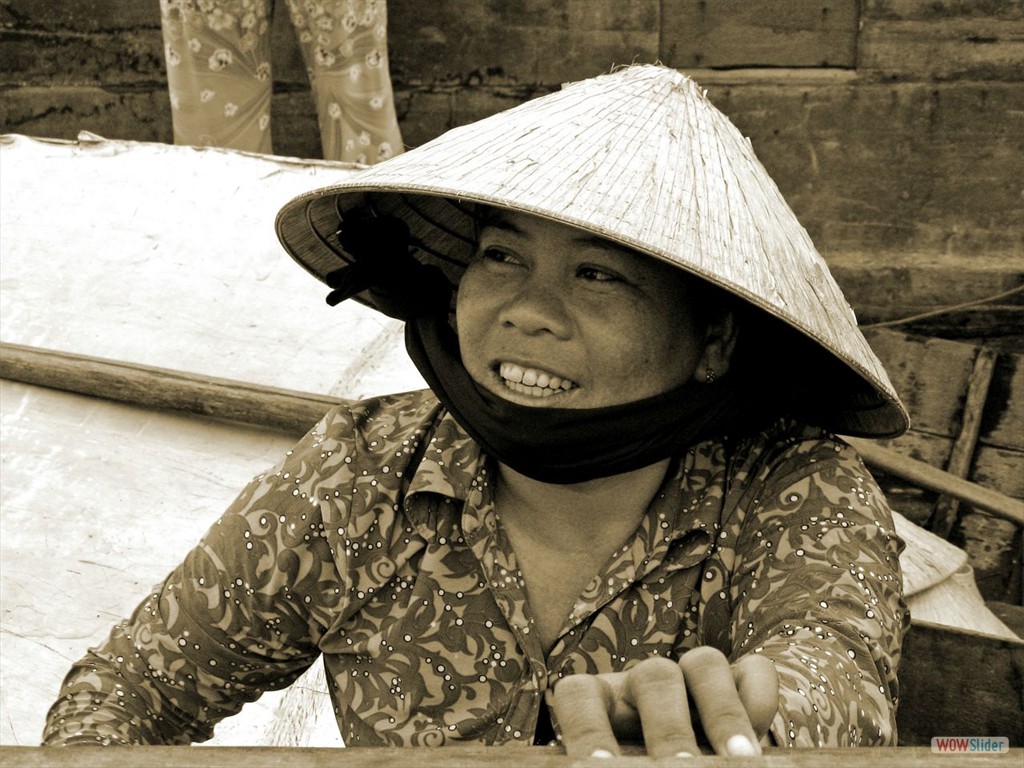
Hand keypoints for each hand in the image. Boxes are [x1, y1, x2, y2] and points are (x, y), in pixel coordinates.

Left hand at [550, 647, 777, 758]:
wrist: (678, 754)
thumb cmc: (630, 761)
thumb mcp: (621, 761)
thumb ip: (616, 763)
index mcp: (602, 701)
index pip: (580, 692)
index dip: (587, 726)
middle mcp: (644, 682)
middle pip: (654, 678)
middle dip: (669, 728)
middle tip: (679, 767)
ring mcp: (693, 677)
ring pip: (704, 664)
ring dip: (723, 713)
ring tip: (739, 760)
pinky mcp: (739, 682)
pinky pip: (753, 670)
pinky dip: (759, 695)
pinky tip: (764, 735)